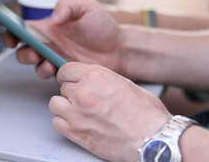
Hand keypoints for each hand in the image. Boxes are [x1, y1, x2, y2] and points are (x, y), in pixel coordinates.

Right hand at [3, 0, 124, 78]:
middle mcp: (49, 43)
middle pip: (24, 50)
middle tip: (33, 52)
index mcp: (49, 25)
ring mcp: (56, 58)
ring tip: (47, 62)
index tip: (10, 38)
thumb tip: (53, 18)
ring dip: (36, 65)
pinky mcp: (65, 72)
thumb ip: (67, 6)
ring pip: (35, 65)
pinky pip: (50, 75)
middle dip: (23, 53)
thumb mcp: (86, 7)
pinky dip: (50, 73)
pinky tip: (58, 68)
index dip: (11, 33)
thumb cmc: (103, 26)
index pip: (23, 28)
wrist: (120, 48)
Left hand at [50, 62, 171, 161]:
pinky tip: (78, 123)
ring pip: (55, 104)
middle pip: (62, 87)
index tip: (74, 81)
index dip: (72, 76)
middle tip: (86, 99)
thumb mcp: (125, 84)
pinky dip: (65, 123)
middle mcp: (84, 93)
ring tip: (80, 110)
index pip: (66, 70)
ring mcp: (77, 115)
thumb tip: (89, 81)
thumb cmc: (146, 114)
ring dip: (66, 106)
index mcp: (96, 76)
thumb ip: (101, 81)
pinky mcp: (76, 134)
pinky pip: (57, 123)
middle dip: (72, 92)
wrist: (152, 139)